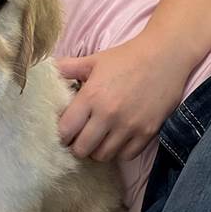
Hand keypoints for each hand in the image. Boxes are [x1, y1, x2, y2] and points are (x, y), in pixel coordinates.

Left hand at [56, 34, 188, 161]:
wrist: (165, 55)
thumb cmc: (125, 58)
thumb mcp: (92, 60)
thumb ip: (66, 68)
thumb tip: (45, 69)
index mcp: (91, 97)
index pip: (65, 131)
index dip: (61, 135)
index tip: (64, 132)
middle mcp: (108, 114)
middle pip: (82, 149)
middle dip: (77, 146)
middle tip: (79, 139)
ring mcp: (129, 126)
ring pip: (103, 156)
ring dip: (96, 151)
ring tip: (96, 140)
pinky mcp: (148, 132)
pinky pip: (126, 156)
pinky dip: (118, 152)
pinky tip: (115, 140)